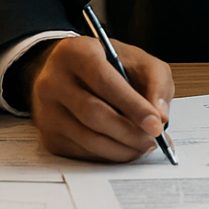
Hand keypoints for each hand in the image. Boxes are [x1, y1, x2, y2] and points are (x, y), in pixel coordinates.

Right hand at [25, 36, 174, 161]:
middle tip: (153, 139)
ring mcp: (47, 111)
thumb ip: (156, 81)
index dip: (133, 106)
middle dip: (130, 132)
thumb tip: (160, 117)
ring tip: (143, 145)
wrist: (69, 72)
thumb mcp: (137, 59)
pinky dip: (109, 155)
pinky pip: (82, 153)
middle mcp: (54, 81)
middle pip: (94, 114)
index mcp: (76, 53)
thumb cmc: (107, 65)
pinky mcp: (49, 136)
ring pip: (88, 139)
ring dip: (122, 148)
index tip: (156, 124)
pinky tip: (124, 147)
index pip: (103, 81)